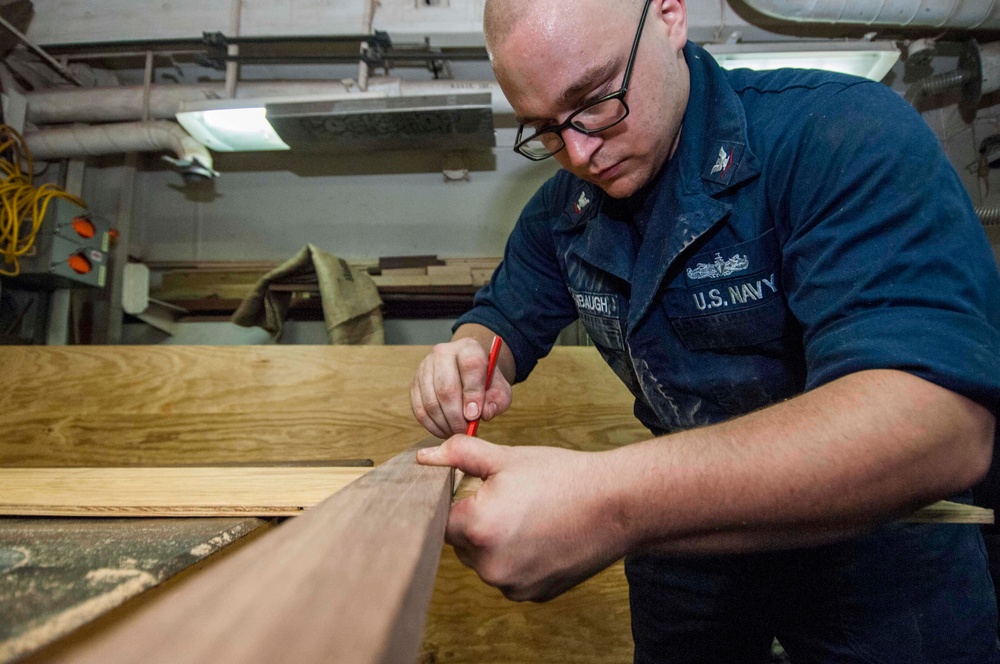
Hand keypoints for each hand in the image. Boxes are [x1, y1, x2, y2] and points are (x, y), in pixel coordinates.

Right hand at [411, 338, 512, 437]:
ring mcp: (425, 367)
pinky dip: (432, 425)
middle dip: (456, 415)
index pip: (470, 366)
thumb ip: (497, 401)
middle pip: (446, 388)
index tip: (475, 415)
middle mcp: (443, 353)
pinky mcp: (415, 383)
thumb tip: (483, 413)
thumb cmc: (485, 381)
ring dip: (444, 423)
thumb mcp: (500, 388)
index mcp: (468, 348)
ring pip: (431, 402)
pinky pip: (419, 409)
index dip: (472, 393)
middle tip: (465, 430)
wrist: (468, 372)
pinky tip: (444, 430)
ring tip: (456, 432)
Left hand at [417, 435, 629, 601]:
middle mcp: (490, 565)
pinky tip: (541, 536)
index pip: (442, 518)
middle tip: (511, 499)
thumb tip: (425, 457)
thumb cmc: (563, 477)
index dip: (459, 501)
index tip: (479, 489)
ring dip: (495, 542)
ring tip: (529, 516)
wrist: (617, 505)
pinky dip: (517, 558)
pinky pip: (509, 575)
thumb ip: (460, 455)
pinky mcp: (532, 595)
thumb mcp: (507, 458)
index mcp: (478, 528)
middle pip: (462, 542)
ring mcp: (512, 585)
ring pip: (485, 561)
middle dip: (477, 521)